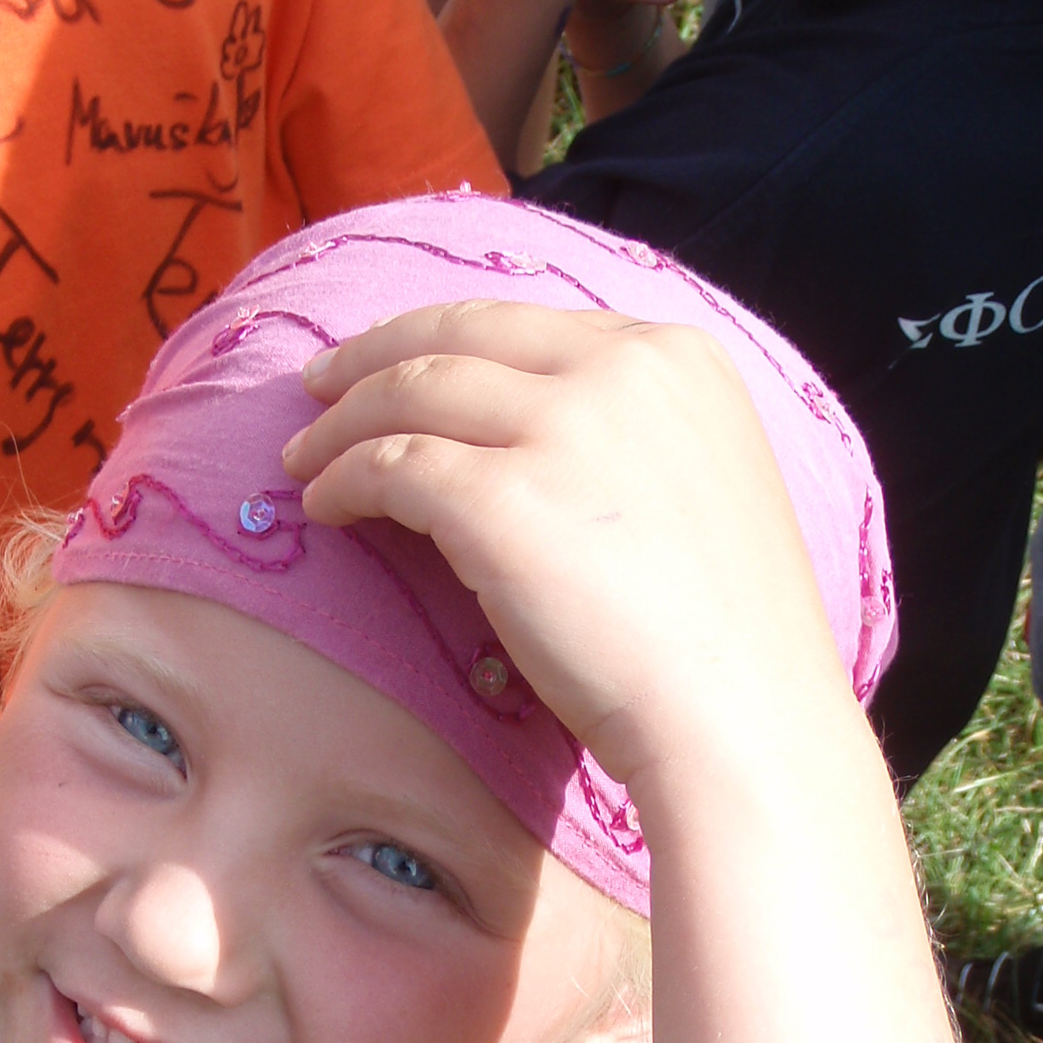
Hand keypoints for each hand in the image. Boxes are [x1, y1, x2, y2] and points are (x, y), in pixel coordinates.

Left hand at [284, 303, 846, 804]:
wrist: (740, 719)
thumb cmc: (723, 638)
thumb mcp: (698, 485)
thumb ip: (626, 434)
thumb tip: (522, 432)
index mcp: (678, 357)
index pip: (530, 324)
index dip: (445, 337)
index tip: (395, 358)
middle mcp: (621, 370)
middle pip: (457, 336)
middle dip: (373, 356)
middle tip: (317, 385)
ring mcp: (560, 428)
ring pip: (409, 391)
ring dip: (341, 422)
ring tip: (302, 456)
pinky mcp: (500, 498)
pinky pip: (389, 467)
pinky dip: (344, 481)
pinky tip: (326, 508)